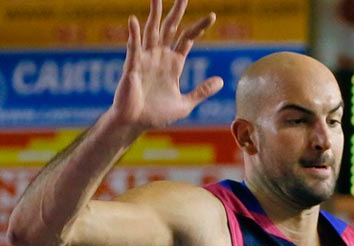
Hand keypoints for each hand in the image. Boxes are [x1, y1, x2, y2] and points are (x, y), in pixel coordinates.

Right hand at [111, 0, 222, 129]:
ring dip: (154, 15)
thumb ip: (202, 91)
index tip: (212, 15)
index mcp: (173, 64)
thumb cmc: (156, 114)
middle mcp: (159, 57)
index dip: (198, 27)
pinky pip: (133, 48)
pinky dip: (133, 34)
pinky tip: (134, 19)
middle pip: (169, 29)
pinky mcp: (132, 67)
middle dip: (176, 12)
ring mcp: (144, 60)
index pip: (187, 39)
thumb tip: (221, 81)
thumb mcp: (186, 103)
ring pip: (151, 32)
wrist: (135, 124)